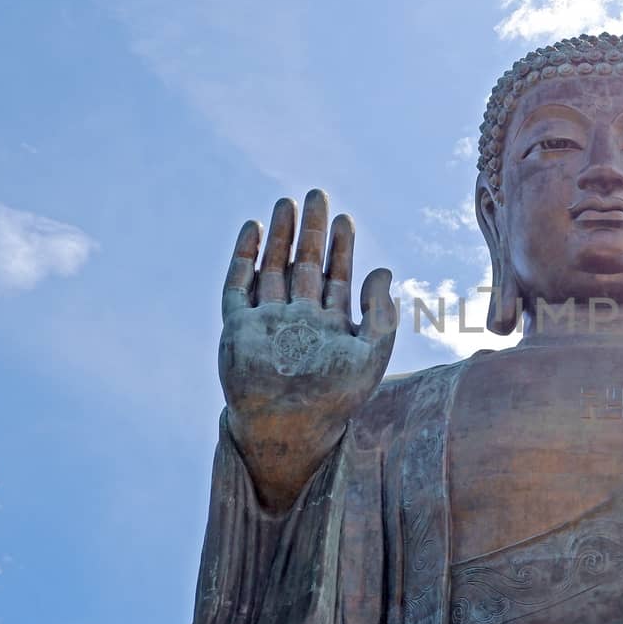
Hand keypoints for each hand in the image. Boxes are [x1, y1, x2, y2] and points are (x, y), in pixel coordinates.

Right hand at [219, 190, 396, 510]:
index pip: (337, 276)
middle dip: (310, 231)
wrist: (290, 429)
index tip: (345, 218)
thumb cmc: (335, 399)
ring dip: (279, 236)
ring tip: (285, 203)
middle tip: (316, 194)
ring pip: (272, 268)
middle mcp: (298, 319)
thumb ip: (382, 314)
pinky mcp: (238, 328)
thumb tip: (384, 270)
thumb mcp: (371, 355)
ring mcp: (267, 321)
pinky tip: (252, 230)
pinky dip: (244, 258)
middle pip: (304, 264)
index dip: (342, 247)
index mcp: (330, 325)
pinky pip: (239, 286)